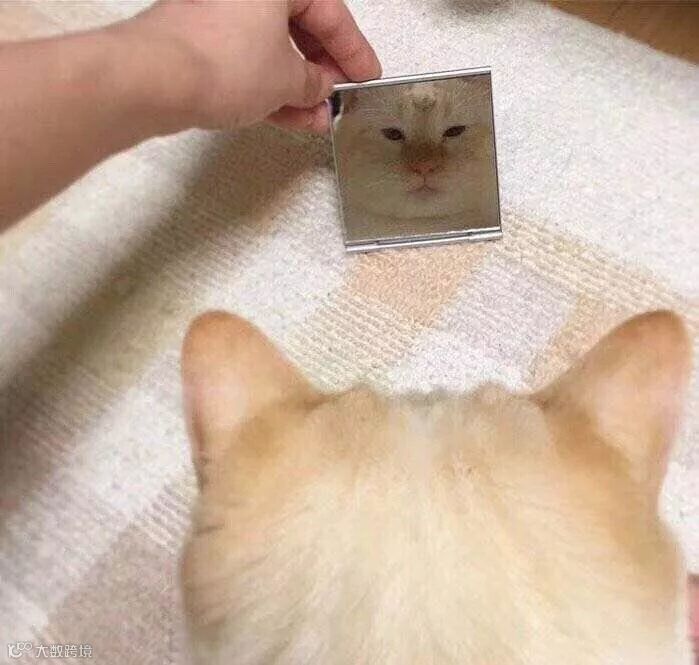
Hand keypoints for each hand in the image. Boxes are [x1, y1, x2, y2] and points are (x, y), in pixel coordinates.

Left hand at [115, 0, 380, 132]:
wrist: (154, 80)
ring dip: (297, 87)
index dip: (354, 51)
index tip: (367, 77)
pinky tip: (289, 118)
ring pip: (272, 49)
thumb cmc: (224, 63)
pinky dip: (268, 88)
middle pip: (299, 28)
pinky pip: (247, 62)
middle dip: (322, 71)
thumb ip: (314, 84)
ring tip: (316, 120)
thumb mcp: (287, 79)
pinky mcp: (200, 41)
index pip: (330, 12)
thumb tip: (321, 89)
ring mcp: (219, 13)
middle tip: (339, 99)